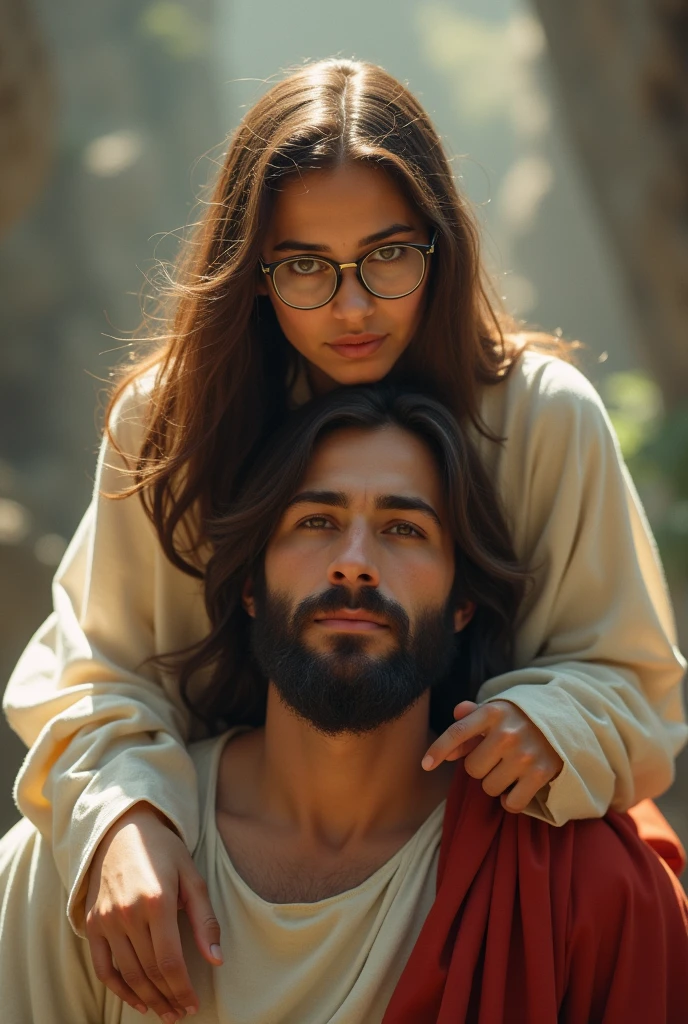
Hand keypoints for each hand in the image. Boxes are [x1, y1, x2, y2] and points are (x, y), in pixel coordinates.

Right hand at [85, 802, 221, 1020]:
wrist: (122, 829)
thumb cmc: (163, 851)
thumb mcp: (192, 877)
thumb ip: (205, 919)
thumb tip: (217, 960)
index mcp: (157, 901)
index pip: (169, 961)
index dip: (182, 988)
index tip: (193, 1004)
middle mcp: (127, 913)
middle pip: (149, 971)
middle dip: (168, 997)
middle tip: (181, 1012)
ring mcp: (106, 919)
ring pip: (128, 973)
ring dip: (147, 998)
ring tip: (165, 1011)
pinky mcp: (92, 923)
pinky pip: (103, 966)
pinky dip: (118, 989)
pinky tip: (137, 1000)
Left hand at [422, 700, 563, 811]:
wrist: (567, 718)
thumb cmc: (522, 717)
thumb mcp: (496, 711)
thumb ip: (470, 724)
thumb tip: (448, 751)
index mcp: (492, 712)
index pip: (457, 733)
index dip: (438, 749)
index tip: (425, 765)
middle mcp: (507, 733)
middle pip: (472, 769)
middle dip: (480, 767)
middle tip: (495, 758)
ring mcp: (525, 755)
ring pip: (489, 787)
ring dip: (495, 783)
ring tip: (509, 769)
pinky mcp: (541, 774)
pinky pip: (511, 803)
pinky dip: (509, 801)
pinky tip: (516, 787)